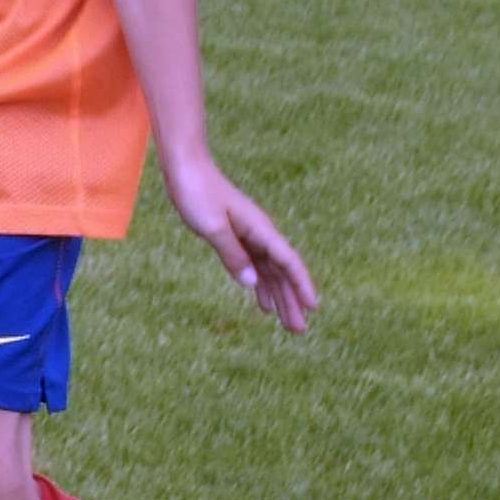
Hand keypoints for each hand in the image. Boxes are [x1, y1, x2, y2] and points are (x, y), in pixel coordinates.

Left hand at [163, 152, 318, 333]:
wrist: (186, 168)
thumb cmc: (197, 193)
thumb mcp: (212, 227)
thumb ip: (232, 254)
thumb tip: (252, 283)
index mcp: (260, 229)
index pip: (288, 262)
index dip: (301, 284)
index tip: (313, 307)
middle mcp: (260, 233)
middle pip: (283, 272)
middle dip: (292, 301)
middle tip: (299, 331)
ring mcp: (250, 235)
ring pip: (271, 272)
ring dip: (280, 298)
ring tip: (287, 325)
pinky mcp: (237, 237)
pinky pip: (256, 266)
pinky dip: (261, 286)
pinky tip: (263, 304)